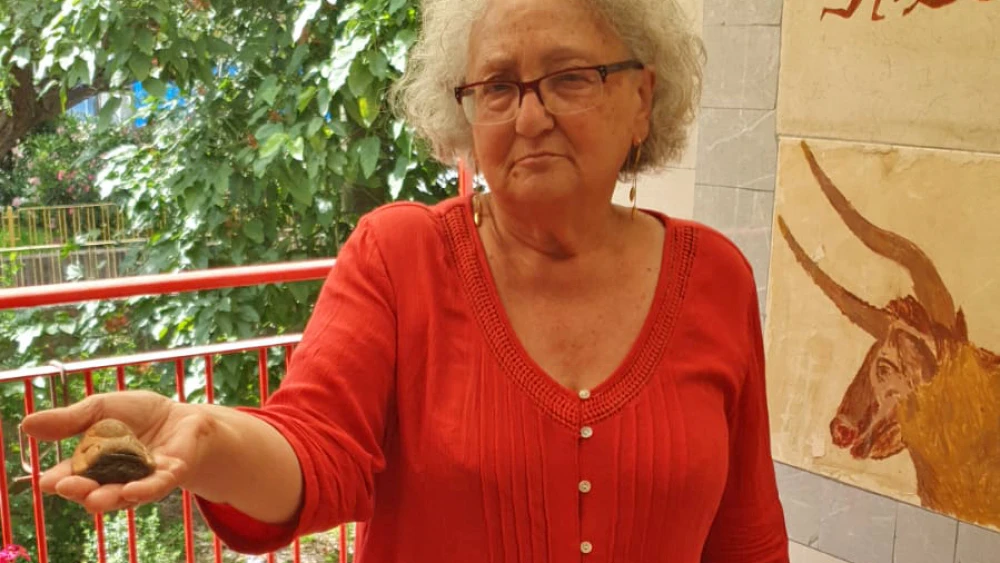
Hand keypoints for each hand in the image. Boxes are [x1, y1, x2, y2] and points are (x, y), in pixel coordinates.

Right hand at [20, 390, 212, 513]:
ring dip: (108, 497)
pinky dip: (144, 490)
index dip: (59, 480)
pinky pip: (155, 487)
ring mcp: (140, 481)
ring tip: (94, 499)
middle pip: (93, 491)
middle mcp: (113, 480)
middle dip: (80, 491)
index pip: (71, 475)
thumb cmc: (138, 415)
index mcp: (92, 465)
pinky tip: (132, 491)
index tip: (47, 482)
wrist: (181, 415)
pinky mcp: (168, 476)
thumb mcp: (99, 409)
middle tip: (67, 487)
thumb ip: (69, 420)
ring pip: (122, 495)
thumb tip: (26, 424)